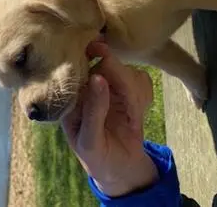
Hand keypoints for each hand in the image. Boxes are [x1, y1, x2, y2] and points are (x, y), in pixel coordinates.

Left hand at [61, 42, 157, 196]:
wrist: (122, 170)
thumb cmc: (97, 158)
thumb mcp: (90, 141)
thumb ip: (93, 110)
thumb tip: (97, 76)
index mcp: (72, 97)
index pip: (78, 68)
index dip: (89, 54)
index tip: (99, 47)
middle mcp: (90, 86)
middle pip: (108, 65)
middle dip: (122, 82)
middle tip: (131, 108)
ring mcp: (111, 85)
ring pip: (128, 72)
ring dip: (135, 96)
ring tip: (132, 119)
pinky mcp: (130, 88)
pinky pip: (142, 80)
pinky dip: (144, 97)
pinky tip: (136, 115)